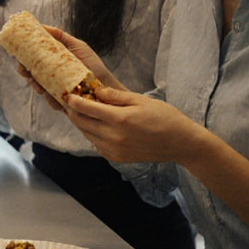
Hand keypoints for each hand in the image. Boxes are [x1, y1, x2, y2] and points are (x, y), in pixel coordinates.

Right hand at [13, 25, 122, 113]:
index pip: (34, 61)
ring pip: (39, 89)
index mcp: (53, 64)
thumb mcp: (79, 46)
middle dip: (25, 73)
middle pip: (32, 76)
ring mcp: (56, 91)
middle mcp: (52, 78)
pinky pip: (52, 102)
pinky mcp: (62, 104)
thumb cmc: (94, 65)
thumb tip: (43, 26)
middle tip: (24, 70)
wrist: (108, 86)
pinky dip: (52, 100)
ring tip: (39, 84)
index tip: (18, 56)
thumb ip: (61, 36)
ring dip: (37, 87)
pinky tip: (57, 97)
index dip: (24, 59)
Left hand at [64, 86, 207, 164]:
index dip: (74, 100)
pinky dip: (91, 134)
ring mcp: (114, 149)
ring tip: (80, 111)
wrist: (180, 143)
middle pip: (82, 122)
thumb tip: (97, 90)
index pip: (87, 108)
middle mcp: (113, 137)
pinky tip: (95, 125)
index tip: (67, 94)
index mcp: (119, 119)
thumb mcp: (141, 100)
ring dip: (81, 122)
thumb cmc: (165, 117)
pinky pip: (96, 144)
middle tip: (70, 101)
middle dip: (73, 111)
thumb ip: (116, 96)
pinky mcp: (116, 157)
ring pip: (87, 134)